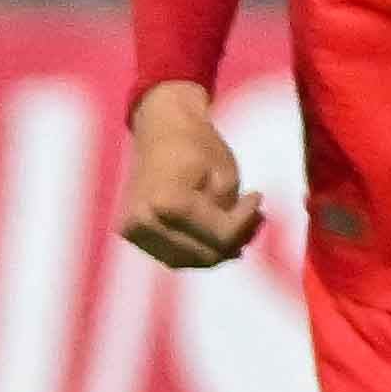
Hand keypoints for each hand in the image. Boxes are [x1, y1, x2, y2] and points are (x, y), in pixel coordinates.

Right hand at [118, 78, 265, 267]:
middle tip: (252, 217)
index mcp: (165, 204)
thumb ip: (230, 215)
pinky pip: (173, 255)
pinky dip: (197, 249)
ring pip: (187, 261)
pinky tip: (214, 232)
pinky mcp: (133, 235)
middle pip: (202, 254)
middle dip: (233, 240)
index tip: (257, 197)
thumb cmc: (195, 144)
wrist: (160, 130)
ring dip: (216, 250)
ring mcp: (134, 232)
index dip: (245, 222)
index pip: (217, 235)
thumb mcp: (226, 175)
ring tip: (235, 226)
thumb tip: (234, 249)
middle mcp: (142, 224)